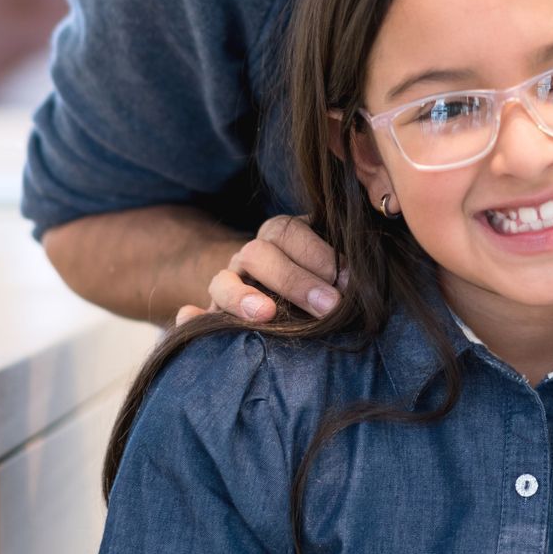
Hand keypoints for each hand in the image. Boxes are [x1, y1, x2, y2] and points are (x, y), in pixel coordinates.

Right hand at [200, 215, 341, 324]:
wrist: (286, 294)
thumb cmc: (324, 279)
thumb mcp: (334, 262)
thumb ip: (346, 262)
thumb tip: (363, 277)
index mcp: (281, 235)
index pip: (291, 233)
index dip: (319, 255)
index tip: (348, 281)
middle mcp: (251, 256)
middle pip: (259, 255)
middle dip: (295, 281)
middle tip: (329, 306)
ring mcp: (229, 284)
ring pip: (222, 281)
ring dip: (242, 298)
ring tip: (266, 315)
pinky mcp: (213, 314)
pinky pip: (193, 315)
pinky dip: (190, 320)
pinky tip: (189, 321)